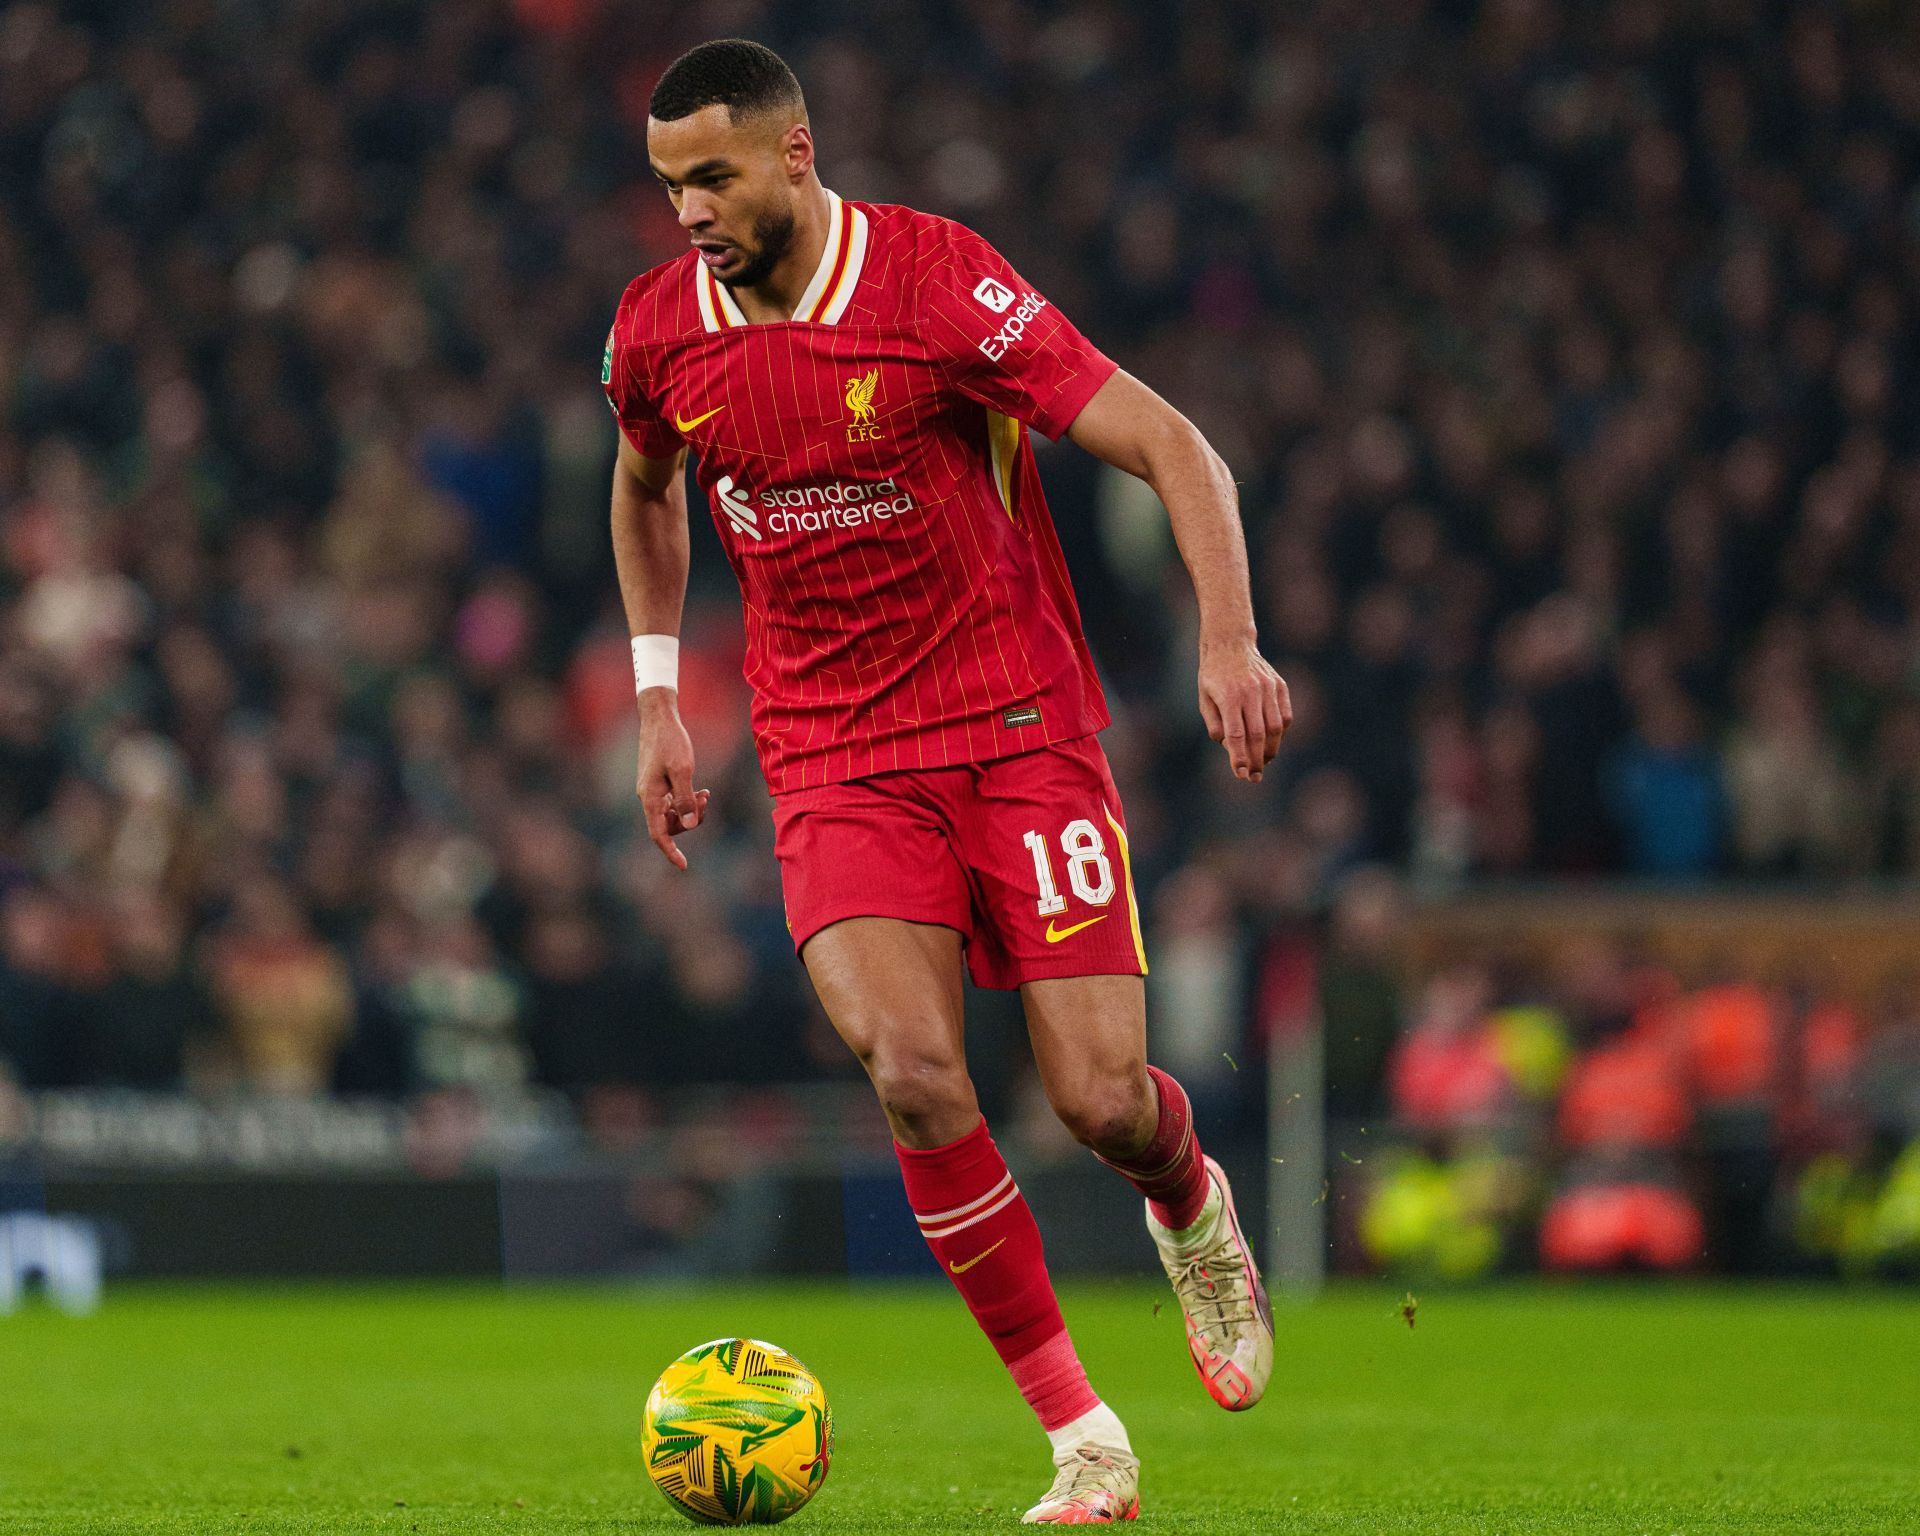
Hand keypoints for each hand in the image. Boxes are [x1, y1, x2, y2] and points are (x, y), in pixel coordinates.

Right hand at [636, 691, 710, 869]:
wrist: (658, 718)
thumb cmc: (670, 741)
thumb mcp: (683, 769)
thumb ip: (686, 798)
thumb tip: (690, 825)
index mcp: (650, 797)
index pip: (658, 833)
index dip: (670, 852)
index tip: (683, 866)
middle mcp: (648, 797)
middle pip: (668, 827)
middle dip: (690, 822)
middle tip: (705, 800)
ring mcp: (653, 791)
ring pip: (672, 815)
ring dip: (691, 810)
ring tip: (705, 793)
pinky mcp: (658, 783)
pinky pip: (673, 803)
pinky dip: (687, 801)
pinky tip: (702, 790)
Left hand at [1198, 632, 1291, 782]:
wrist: (1230, 643)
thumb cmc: (1213, 675)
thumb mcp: (1204, 698)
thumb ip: (1215, 724)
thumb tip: (1228, 747)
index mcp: (1228, 696)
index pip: (1236, 734)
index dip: (1239, 757)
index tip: (1240, 774)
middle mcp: (1251, 692)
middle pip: (1258, 735)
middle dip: (1256, 760)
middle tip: (1253, 777)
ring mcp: (1268, 688)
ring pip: (1276, 727)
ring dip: (1271, 750)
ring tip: (1263, 762)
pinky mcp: (1280, 686)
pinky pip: (1285, 716)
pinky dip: (1281, 733)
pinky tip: (1272, 742)